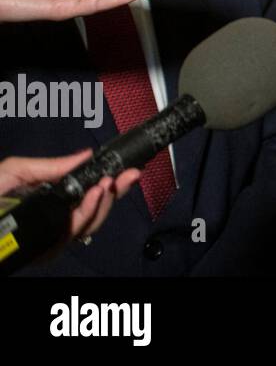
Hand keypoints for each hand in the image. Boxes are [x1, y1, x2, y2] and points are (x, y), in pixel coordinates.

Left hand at [0, 151, 140, 243]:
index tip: (130, 170)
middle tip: (127, 177)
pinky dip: (84, 217)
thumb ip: (50, 166)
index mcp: (51, 202)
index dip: (112, 183)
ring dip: (102, 204)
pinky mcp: (43, 250)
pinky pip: (71, 236)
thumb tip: (85, 155)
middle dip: (114, 193)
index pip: (89, 194)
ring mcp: (50, 238)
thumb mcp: (15, 172)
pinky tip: (88, 200)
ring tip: (104, 186)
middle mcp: (55, 221)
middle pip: (96, 210)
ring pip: (89, 225)